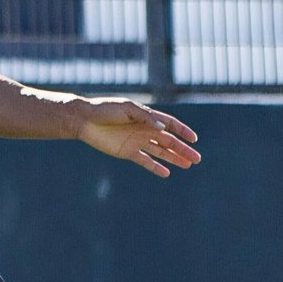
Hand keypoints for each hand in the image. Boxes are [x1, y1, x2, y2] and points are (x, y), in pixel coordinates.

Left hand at [76, 97, 200, 176]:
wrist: (84, 120)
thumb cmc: (105, 109)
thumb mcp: (127, 109)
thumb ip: (145, 117)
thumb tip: (162, 127)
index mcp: (146, 116)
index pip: (170, 124)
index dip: (182, 131)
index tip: (194, 139)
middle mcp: (144, 129)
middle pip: (169, 141)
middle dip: (183, 149)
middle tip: (198, 159)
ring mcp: (137, 141)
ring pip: (160, 152)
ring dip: (174, 158)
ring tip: (188, 165)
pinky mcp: (127, 152)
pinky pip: (145, 161)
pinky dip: (155, 167)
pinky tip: (167, 172)